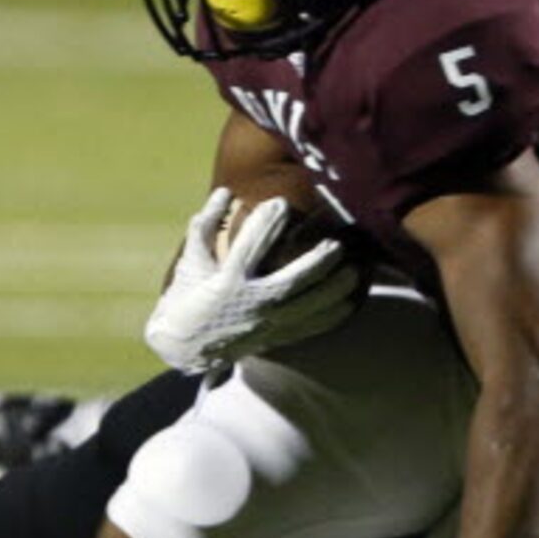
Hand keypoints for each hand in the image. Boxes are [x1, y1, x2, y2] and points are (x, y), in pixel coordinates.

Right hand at [145, 187, 360, 372]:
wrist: (184, 346)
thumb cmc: (187, 295)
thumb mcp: (191, 260)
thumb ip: (205, 225)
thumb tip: (223, 191)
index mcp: (225, 282)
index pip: (248, 249)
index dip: (264, 225)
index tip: (281, 203)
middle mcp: (248, 304)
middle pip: (289, 284)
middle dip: (315, 264)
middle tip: (337, 244)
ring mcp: (263, 324)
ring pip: (305, 308)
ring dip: (332, 290)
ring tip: (354, 270)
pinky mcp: (273, 337)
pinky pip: (307, 328)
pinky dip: (330, 316)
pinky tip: (350, 302)